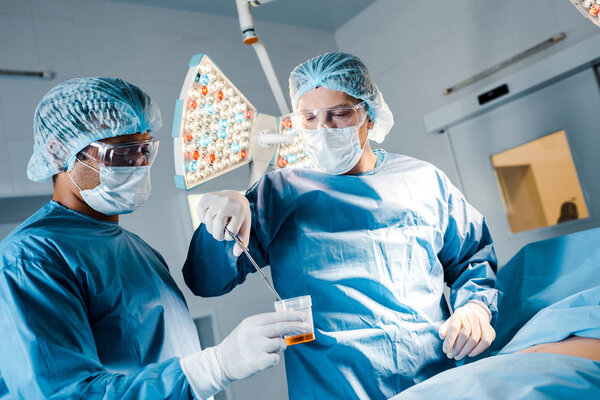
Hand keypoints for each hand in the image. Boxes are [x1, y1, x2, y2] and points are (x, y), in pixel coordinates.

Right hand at [180, 311, 308, 398]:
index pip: (276, 316)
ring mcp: (255, 347)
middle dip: (296, 326)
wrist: (222, 362)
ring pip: (280, 343)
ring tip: (271, 348)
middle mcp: (254, 332)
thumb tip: (287, 324)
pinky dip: (274, 359)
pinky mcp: (257, 361)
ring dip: (280, 346)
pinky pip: (276, 358)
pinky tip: (265, 358)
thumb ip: (265, 325)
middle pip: (281, 327)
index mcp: (252, 322)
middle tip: (306, 327)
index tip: (302, 316)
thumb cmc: (238, 344)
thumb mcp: (248, 328)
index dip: (291, 316)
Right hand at [196, 190, 250, 256]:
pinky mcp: (206, 197)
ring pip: (208, 220)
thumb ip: (242, 241)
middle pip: (218, 224)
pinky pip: (200, 214)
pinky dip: (203, 219)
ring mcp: (216, 198)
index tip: (230, 234)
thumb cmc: (240, 216)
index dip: (229, 237)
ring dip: (211, 228)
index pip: (231, 230)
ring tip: (217, 226)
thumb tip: (236, 254)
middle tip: (220, 235)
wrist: (235, 198)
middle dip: (218, 234)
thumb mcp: (245, 226)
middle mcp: (228, 202)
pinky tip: (211, 217)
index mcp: (240, 210)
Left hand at [439, 301, 494, 359]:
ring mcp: (482, 322)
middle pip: (465, 334)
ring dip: (466, 351)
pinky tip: (470, 354)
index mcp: (459, 315)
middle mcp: (472, 316)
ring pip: (475, 339)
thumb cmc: (459, 321)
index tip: (446, 350)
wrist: (474, 313)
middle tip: (451, 356)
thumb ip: (444, 329)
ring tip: (458, 356)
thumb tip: (442, 336)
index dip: (450, 340)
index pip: (454, 327)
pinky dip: (477, 350)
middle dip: (457, 348)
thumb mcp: (449, 323)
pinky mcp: (490, 330)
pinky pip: (486, 342)